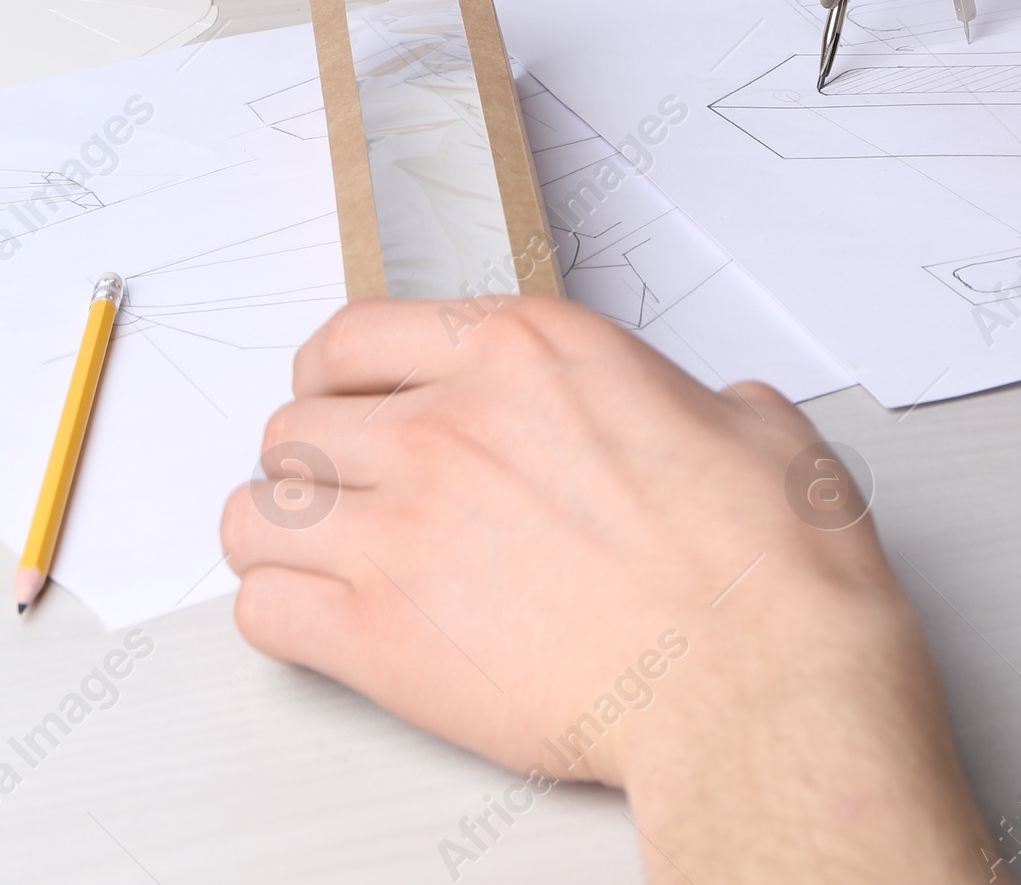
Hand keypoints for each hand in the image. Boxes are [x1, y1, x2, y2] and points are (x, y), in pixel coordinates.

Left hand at [222, 296, 991, 884]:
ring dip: (281, 532)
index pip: (354, 333)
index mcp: (523, 350)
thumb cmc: (761, 571)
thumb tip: (708, 418)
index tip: (342, 400)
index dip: (336, 373)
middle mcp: (446, 422)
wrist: (755, 687)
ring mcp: (405, 527)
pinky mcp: (384, 637)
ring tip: (313, 557)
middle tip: (345, 494)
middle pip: (297, 422)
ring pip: (259, 512)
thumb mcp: (750, 426)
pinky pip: (265, 608)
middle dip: (315, 459)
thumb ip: (698, 402)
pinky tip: (315, 622)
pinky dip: (277, 612)